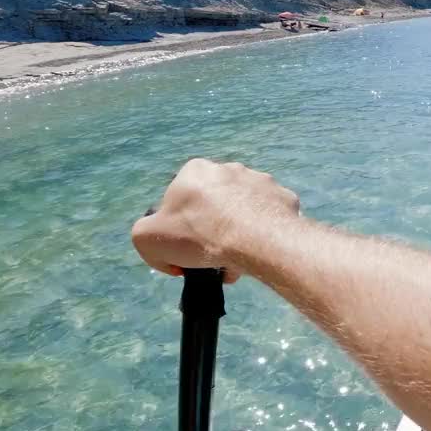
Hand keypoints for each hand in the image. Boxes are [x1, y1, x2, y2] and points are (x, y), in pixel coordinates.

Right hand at [132, 159, 301, 279]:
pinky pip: (268, 219)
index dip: (179, 230)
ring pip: (242, 213)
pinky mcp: (284, 197)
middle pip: (214, 208)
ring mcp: (260, 180)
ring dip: (237, 236)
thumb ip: (146, 238)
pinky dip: (262, 236)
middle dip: (211, 234)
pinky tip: (258, 254)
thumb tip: (168, 252)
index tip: (186, 252)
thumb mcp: (147, 238)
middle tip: (213, 260)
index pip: (180, 201)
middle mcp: (229, 168)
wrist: (256, 238)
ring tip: (237, 262)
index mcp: (195, 170)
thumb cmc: (199, 233)